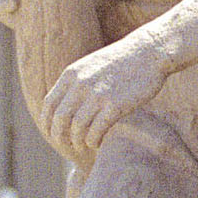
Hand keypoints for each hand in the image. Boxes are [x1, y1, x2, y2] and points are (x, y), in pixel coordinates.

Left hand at [40, 37, 166, 155]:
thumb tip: (64, 105)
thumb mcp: (92, 66)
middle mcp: (81, 84)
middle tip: (67, 146)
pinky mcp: (115, 105)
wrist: (150, 52)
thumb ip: (76, 83)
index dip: (47, 124)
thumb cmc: (123, 62)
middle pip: (60, 119)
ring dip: (78, 142)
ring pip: (77, 128)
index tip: (53, 134)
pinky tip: (98, 143)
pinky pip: (96, 131)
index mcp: (72, 74)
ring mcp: (98, 95)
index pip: (49, 105)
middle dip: (60, 137)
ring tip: (85, 145)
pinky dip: (94, 141)